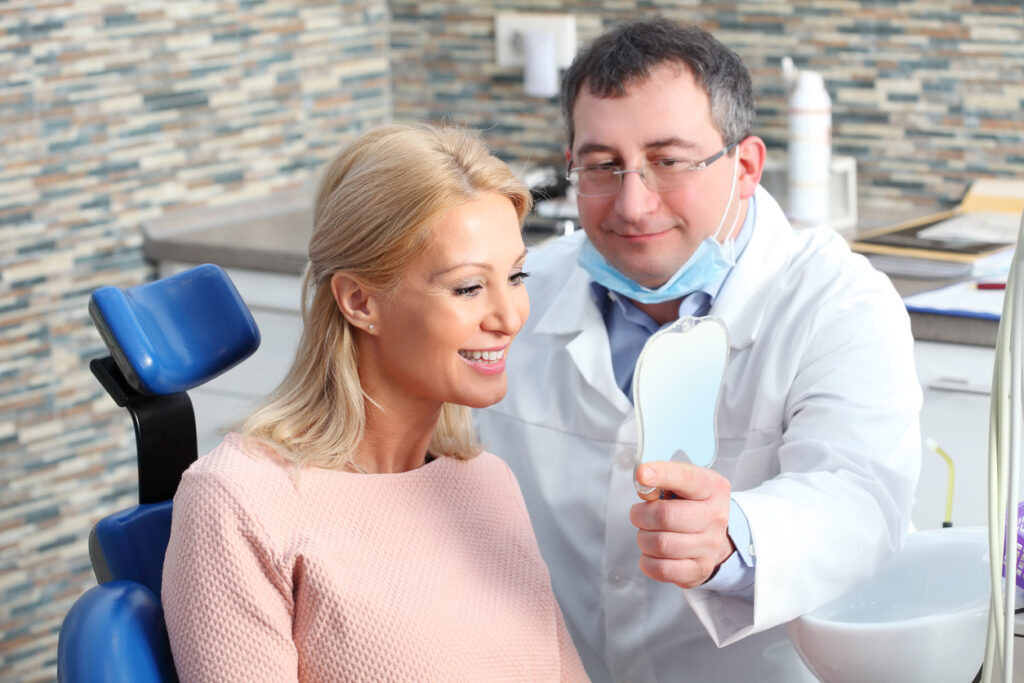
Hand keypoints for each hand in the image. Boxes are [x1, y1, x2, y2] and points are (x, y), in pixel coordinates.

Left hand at [629, 461, 734, 587]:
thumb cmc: (690, 505)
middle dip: (640, 514)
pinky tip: (651, 553)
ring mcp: (710, 546)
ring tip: (647, 533)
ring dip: (643, 538)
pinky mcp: (700, 569)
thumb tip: (644, 488)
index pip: (686, 478)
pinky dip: (647, 561)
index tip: (642, 474)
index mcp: (713, 487)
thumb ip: (662, 481)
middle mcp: (715, 516)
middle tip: (638, 514)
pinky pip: (661, 569)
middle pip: (665, 516)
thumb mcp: (682, 484)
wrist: (715, 536)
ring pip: (660, 544)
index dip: (661, 474)